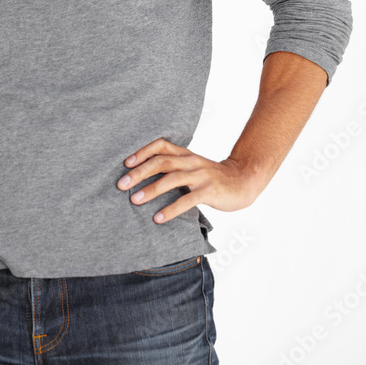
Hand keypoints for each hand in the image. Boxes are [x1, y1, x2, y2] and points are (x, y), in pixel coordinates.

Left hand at [116, 138, 265, 221]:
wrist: (244, 180)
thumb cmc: (212, 177)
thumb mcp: (192, 167)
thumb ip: (174, 168)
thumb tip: (143, 177)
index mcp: (185, 154)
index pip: (160, 146)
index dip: (142, 153)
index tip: (125, 163)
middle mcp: (191, 161)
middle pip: (161, 162)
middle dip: (139, 173)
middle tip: (121, 185)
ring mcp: (201, 175)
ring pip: (172, 179)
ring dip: (151, 190)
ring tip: (134, 200)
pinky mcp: (210, 191)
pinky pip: (187, 200)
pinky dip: (171, 209)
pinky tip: (158, 218)